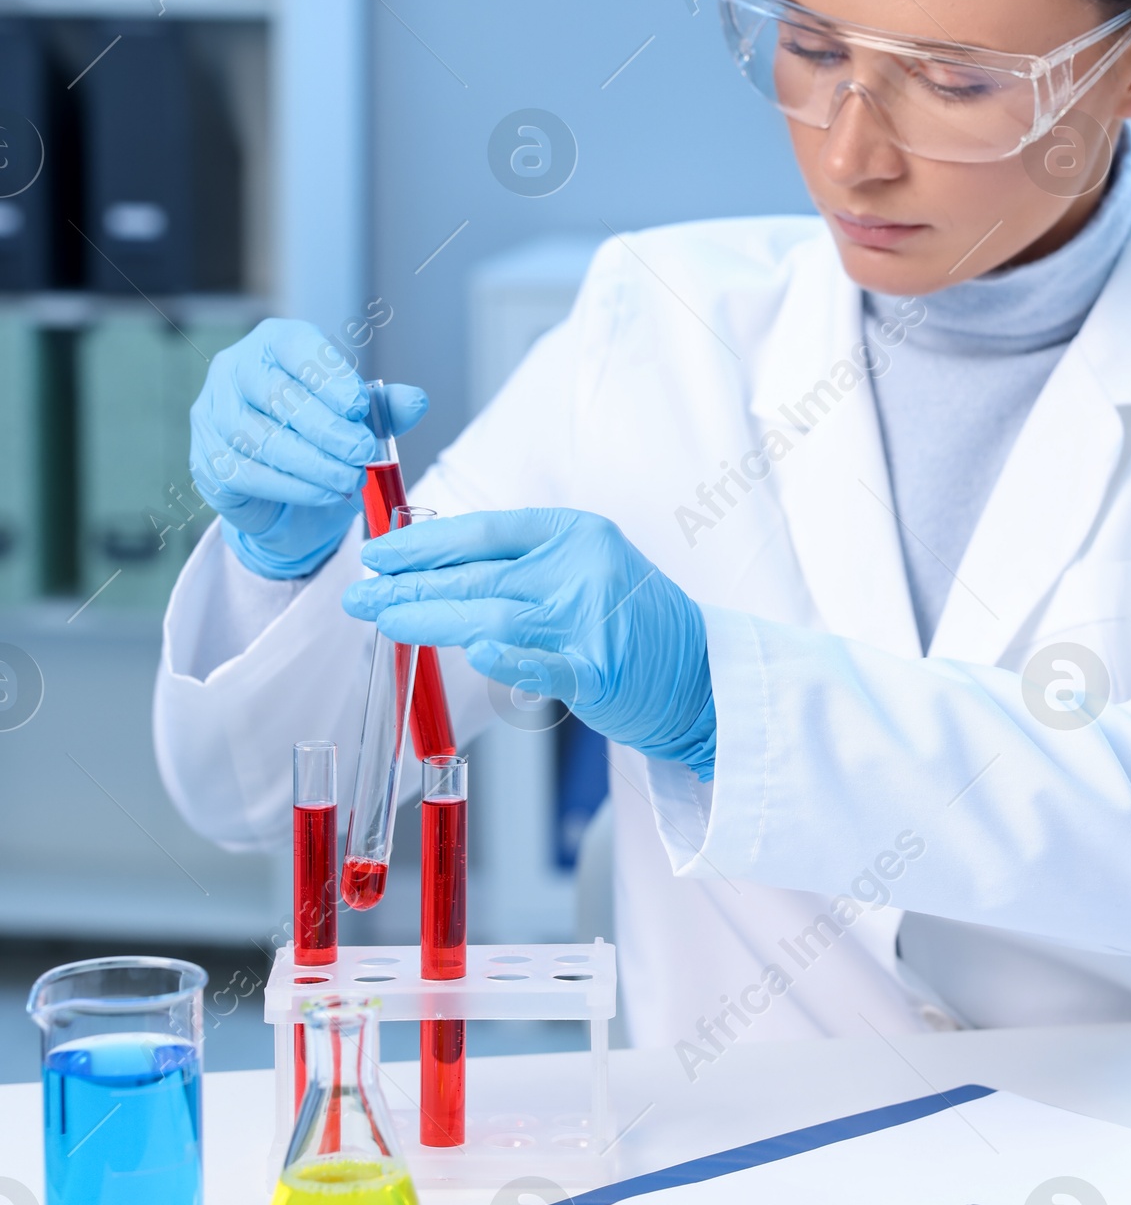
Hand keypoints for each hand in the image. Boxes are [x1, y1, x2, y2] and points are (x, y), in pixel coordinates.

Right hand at [190, 318, 427, 580]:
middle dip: (326, 429)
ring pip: (262, 438)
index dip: (328, 377)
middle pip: (278, 395)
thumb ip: (385, 407)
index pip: (296, 348)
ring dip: (312, 463)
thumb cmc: (320, 434)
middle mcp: (234, 369)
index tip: (359, 407)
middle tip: (362, 453)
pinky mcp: (206, 458)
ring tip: (349, 478)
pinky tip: (325, 492)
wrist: (284, 487)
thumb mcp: (358, 418)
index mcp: (274, 342)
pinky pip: (250, 473)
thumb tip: (416, 401)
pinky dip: (294, 486)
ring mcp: (212, 413)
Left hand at [341, 508, 716, 779]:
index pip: (483, 531)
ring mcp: (591, 620)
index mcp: (574, 533)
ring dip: (429, 620)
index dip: (423, 542)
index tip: (377, 553)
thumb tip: (428, 567)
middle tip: (359, 594)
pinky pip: (543, 666)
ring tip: (383, 621)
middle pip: (477, 575)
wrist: (698, 674)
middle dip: (408, 585)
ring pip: (493, 615)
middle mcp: (582, 568)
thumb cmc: (625, 622)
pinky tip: (474, 651)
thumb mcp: (577, 570)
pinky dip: (508, 660)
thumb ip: (516, 566)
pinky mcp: (599, 672)